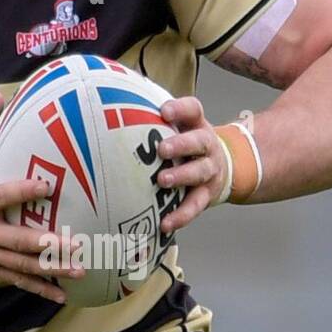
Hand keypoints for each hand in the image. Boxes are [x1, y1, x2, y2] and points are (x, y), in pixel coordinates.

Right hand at [0, 91, 82, 303]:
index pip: (3, 196)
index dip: (25, 191)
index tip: (49, 186)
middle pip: (16, 241)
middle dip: (46, 245)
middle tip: (75, 244)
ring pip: (20, 264)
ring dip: (50, 269)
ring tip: (78, 270)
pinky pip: (14, 279)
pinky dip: (37, 288)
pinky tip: (60, 296)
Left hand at [156, 96, 227, 235]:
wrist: (224, 168)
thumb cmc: (186, 144)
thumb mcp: (178, 126)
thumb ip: (151, 119)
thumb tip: (106, 107)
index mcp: (196, 125)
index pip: (193, 110)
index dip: (181, 109)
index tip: (164, 111)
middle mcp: (207, 145)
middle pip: (199, 141)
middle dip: (181, 144)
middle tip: (161, 150)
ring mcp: (209, 170)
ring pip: (199, 172)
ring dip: (182, 176)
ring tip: (163, 181)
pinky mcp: (207, 194)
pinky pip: (195, 205)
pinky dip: (181, 215)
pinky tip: (165, 223)